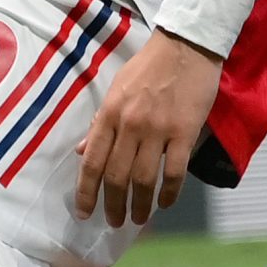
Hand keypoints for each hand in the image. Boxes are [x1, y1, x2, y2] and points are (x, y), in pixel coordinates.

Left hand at [74, 28, 222, 226]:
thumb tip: (81, 152)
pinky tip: (165, 202)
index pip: (92, 162)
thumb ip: (100, 123)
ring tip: (139, 219)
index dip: (86, 192)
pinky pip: (175, 171)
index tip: (84, 213)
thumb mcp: (116, 89)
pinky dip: (169, 192)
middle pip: (116, 176)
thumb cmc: (148, 66)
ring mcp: (158, 129)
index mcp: (109, 114)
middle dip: (113, 205)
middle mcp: (130, 125)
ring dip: (140, 205)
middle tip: (114, 222)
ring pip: (144, 178)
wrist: (186, 45)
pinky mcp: (185, 131)